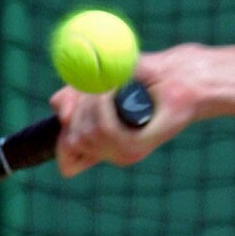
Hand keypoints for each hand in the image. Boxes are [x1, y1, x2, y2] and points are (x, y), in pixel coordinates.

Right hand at [50, 44, 198, 175]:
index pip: (66, 158)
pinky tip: (117, 91)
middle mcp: (111, 152)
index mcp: (101, 143)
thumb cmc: (142, 77)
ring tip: (112, 87)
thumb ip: (74, 96)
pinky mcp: (138, 147)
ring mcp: (124, 152)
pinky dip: (106, 104)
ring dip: (93, 102)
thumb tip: (56, 105)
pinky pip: (105, 130)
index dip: (62, 138)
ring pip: (87, 134)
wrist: (178, 77)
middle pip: (72, 140)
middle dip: (79, 108)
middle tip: (98, 88)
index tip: (68, 110)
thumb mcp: (99, 83)